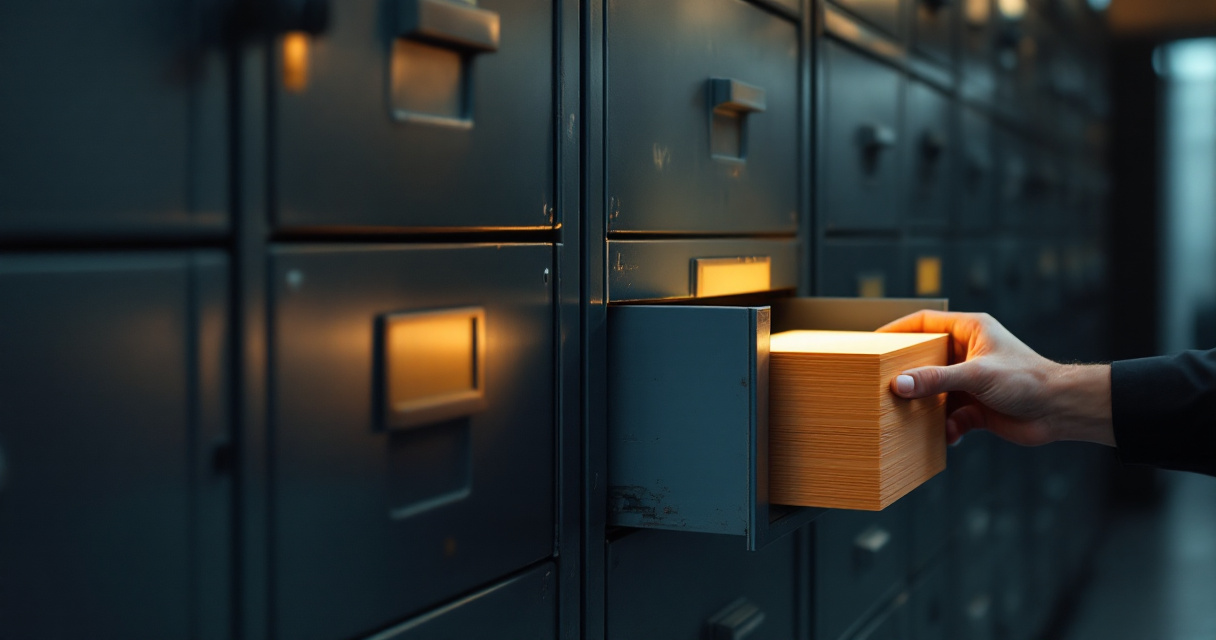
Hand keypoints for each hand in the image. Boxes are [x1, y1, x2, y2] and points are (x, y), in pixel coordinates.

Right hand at [877, 310, 1113, 446]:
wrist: (1061, 411)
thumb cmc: (1028, 379)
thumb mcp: (976, 375)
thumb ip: (936, 379)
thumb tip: (899, 384)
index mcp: (970, 331)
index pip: (925, 322)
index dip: (898, 329)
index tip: (874, 341)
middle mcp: (968, 353)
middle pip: (925, 358)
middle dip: (907, 373)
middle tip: (882, 381)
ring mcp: (971, 381)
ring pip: (935, 391)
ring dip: (925, 406)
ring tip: (908, 416)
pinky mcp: (977, 407)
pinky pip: (951, 416)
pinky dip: (947, 428)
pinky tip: (949, 436)